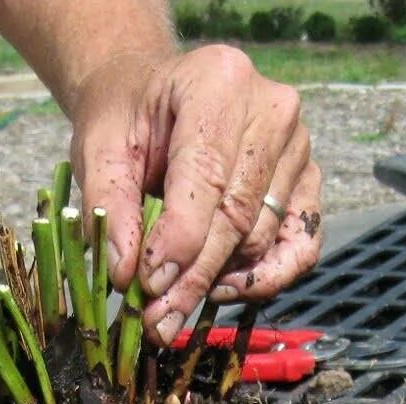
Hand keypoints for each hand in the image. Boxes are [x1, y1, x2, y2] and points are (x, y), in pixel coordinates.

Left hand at [68, 45, 322, 344]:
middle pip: (238, 215)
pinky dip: (265, 278)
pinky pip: (301, 246)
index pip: (208, 178)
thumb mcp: (99, 150)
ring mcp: (299, 147)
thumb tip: (126, 274)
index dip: (179, 241)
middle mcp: (273, 110)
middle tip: (158, 319)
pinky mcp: (307, 181)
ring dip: (219, 281)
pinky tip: (223, 289)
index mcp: (220, 82)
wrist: (154, 96)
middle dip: (194, 276)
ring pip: (263, 237)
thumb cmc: (126, 118)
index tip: (147, 285)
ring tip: (175, 304)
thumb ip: (108, 207)